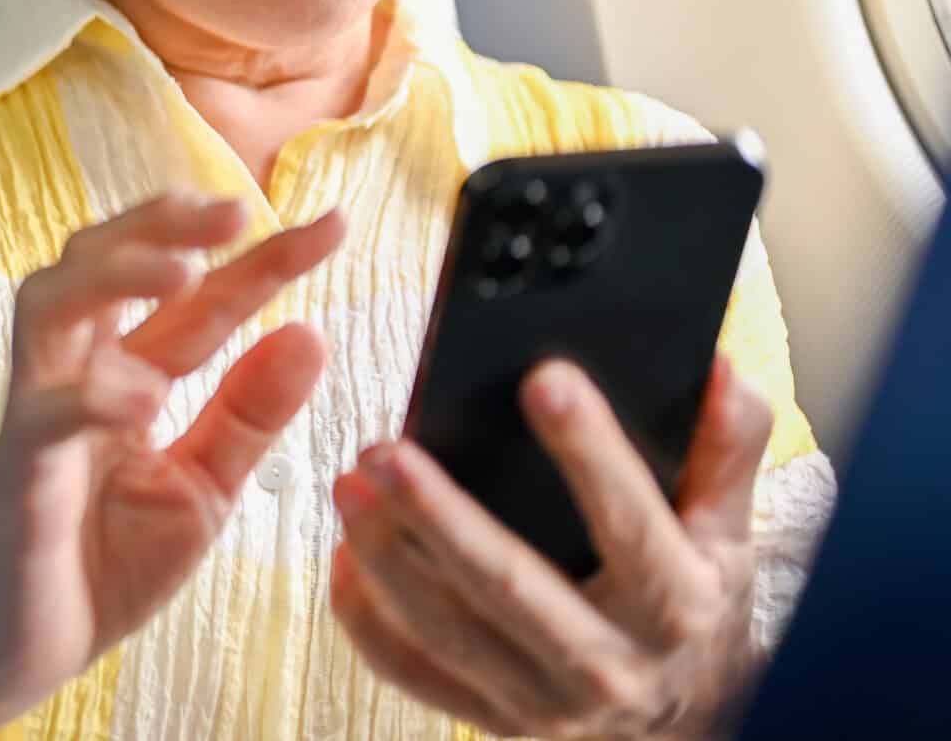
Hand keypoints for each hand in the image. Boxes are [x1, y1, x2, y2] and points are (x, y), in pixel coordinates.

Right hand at [0, 192, 346, 740]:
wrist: (28, 645)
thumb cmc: (103, 559)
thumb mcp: (204, 485)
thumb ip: (249, 414)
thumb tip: (310, 332)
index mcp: (127, 373)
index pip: (197, 300)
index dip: (262, 258)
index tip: (333, 225)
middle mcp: (77, 373)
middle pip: (97, 260)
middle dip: (162, 225)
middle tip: (233, 209)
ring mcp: (40, 413)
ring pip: (50, 303)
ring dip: (112, 273)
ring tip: (182, 270)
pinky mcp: (19, 471)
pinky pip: (42, 415)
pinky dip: (90, 396)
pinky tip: (142, 397)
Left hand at [329, 352, 772, 738]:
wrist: (697, 725)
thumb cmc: (701, 606)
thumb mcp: (730, 533)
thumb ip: (726, 450)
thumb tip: (717, 369)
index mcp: (674, 605)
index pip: (631, 523)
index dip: (591, 451)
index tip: (545, 378)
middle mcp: (608, 664)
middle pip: (511, 586)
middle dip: (442, 516)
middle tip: (385, 451)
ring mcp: (545, 704)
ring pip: (448, 630)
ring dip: (388, 557)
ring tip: (351, 486)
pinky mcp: (495, 721)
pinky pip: (415, 673)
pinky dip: (369, 622)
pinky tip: (343, 559)